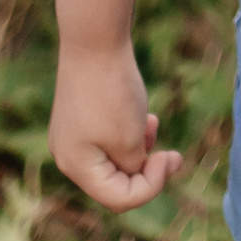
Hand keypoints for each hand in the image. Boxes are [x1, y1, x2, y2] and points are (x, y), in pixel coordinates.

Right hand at [50, 44, 184, 208]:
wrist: (95, 41)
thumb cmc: (113, 92)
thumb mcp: (131, 139)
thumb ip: (135, 168)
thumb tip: (135, 172)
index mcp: (76, 167)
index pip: (120, 199)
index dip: (152, 186)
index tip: (170, 156)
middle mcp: (67, 157)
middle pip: (116, 185)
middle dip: (147, 172)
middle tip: (172, 154)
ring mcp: (71, 138)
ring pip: (115, 163)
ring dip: (140, 151)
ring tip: (152, 125)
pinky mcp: (79, 120)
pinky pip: (108, 142)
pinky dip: (129, 136)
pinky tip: (145, 117)